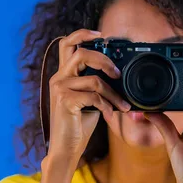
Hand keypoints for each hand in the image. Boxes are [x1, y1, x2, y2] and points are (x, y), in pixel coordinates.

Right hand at [43, 29, 130, 175]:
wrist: (67, 148)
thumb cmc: (79, 124)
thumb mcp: (90, 99)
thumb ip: (97, 84)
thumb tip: (118, 75)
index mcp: (63, 74)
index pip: (67, 44)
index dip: (83, 34)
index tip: (101, 35)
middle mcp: (59, 78)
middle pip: (82, 53)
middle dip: (105, 60)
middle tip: (118, 74)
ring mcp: (60, 88)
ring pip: (94, 79)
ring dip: (114, 93)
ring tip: (122, 104)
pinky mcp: (65, 101)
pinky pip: (94, 96)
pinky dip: (107, 105)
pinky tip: (110, 114)